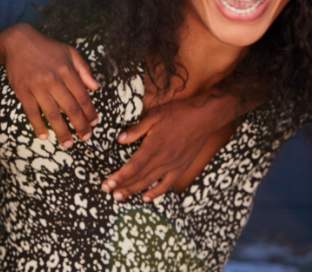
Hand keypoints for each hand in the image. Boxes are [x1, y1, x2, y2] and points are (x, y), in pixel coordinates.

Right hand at [0, 24, 99, 147]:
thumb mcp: (69, 52)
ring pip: (52, 114)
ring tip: (68, 143)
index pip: (82, 96)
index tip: (94, 123)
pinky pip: (32, 112)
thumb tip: (95, 87)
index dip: (90, 112)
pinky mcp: (23, 91)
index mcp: (66, 70)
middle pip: (70, 108)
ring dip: (61, 131)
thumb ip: (84, 70)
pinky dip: (38, 125)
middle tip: (86, 138)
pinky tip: (44, 135)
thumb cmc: (46, 48)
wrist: (18, 42)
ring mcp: (37, 87)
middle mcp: (53, 80)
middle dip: (80, 125)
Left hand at [102, 92, 245, 201]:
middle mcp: (162, 159)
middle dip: (122, 186)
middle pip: (139, 177)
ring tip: (120, 197)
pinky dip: (156, 193)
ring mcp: (172, 165)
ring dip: (134, 191)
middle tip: (107, 192)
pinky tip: (146, 198)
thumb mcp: (154, 116)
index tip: (107, 184)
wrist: (204, 118)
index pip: (132, 166)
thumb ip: (136, 129)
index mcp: (153, 146)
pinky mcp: (181, 167)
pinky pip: (167, 184)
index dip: (119, 177)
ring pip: (150, 183)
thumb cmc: (178, 114)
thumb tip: (119, 140)